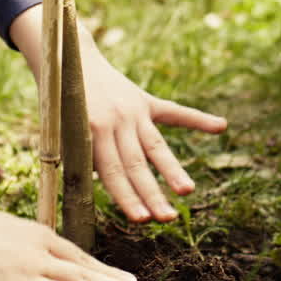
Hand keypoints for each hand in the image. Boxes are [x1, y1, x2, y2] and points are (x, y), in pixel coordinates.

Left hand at [9, 5, 227, 222]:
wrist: (68, 59)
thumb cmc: (59, 105)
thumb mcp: (61, 130)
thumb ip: (80, 157)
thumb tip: (101, 186)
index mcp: (91, 130)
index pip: (113, 172)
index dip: (127, 197)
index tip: (141, 220)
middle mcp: (116, 121)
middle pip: (137, 164)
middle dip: (152, 194)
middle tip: (167, 219)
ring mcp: (133, 110)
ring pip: (155, 146)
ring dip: (172, 171)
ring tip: (187, 191)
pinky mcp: (145, 100)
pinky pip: (174, 112)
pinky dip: (198, 120)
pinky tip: (221, 127)